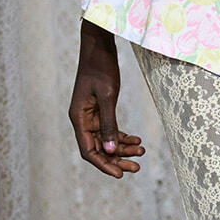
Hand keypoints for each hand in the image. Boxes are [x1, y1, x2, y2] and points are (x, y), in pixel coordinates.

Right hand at [69, 19, 144, 178]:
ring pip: (106, 140)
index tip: (120, 174)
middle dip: (116, 159)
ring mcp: (90, 115)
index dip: (103, 164)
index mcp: (78, 118)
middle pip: (98, 149)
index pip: (88, 151)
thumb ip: (108, 123)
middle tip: (136, 167)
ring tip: (141, 151)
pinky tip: (137, 140)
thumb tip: (109, 150)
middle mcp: (82, 119)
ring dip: (122, 149)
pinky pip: (110, 129)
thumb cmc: (101, 67)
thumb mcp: (107, 96)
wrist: (99, 45)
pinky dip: (123, 136)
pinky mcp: (100, 109)